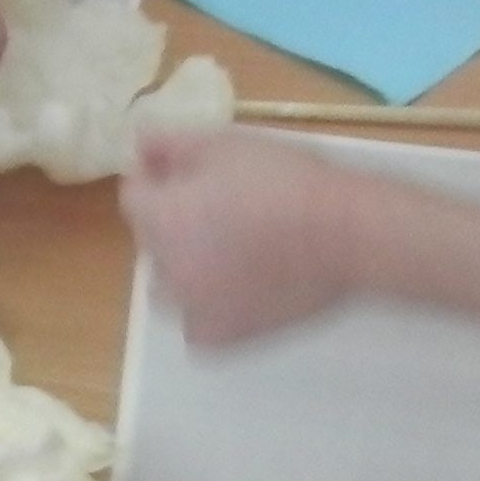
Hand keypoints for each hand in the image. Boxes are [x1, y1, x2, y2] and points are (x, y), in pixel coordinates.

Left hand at [125, 126, 367, 343]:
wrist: (345, 234)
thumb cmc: (284, 181)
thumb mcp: (222, 144)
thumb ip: (168, 144)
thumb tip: (138, 145)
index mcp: (161, 220)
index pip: (133, 196)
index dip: (155, 178)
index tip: (185, 169)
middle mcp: (167, 269)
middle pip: (151, 240)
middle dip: (170, 220)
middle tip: (216, 204)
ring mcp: (194, 309)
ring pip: (168, 286)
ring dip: (182, 266)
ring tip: (224, 248)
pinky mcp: (226, 336)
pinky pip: (197, 325)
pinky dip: (205, 308)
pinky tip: (234, 287)